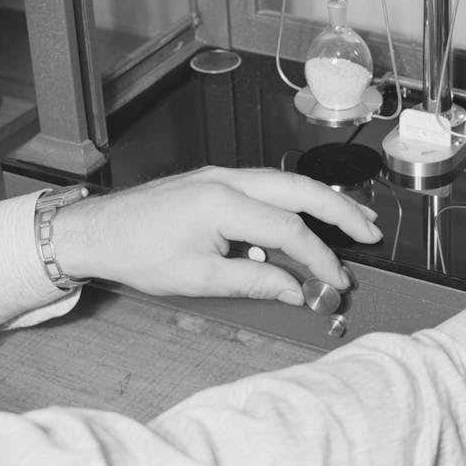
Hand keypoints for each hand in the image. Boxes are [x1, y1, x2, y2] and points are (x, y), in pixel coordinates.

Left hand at [51, 166, 382, 305]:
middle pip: (301, 190)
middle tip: (370, 231)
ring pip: (288, 182)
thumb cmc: (136, 252)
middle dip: (341, 211)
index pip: (289, 230)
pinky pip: (268, 186)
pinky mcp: (217, 181)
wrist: (95, 231)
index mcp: (223, 202)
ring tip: (355, 219)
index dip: (319, 259)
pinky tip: (310, 215)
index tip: (336, 281)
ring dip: (323, 201)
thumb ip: (254, 280)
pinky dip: (296, 200)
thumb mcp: (198, 279)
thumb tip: (295, 290)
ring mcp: (222, 175)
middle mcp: (228, 179)